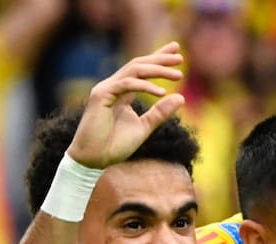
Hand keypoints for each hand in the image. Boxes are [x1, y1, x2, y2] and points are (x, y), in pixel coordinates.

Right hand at [68, 42, 186, 168]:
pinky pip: (126, 84)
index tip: (176, 51)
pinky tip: (162, 92)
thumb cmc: (115, 146)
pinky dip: (145, 86)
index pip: (142, 71)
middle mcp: (114, 86)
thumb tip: (182, 97)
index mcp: (122, 93)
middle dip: (160, 59)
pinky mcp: (101, 95)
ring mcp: (106, 89)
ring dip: (157, 70)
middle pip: (138, 64)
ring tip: (178, 75)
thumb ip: (160, 113)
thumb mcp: (144, 128)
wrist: (94, 159)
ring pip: (134, 70)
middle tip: (180, 56)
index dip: (158, 59)